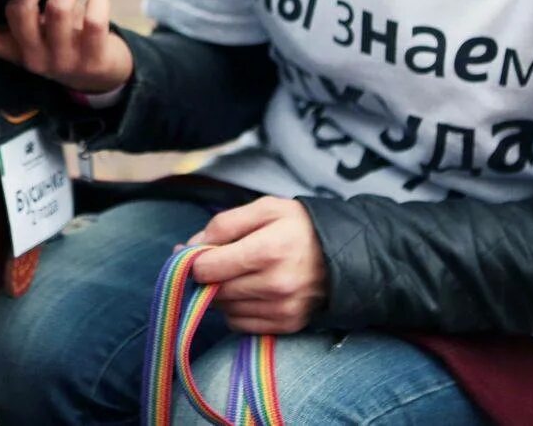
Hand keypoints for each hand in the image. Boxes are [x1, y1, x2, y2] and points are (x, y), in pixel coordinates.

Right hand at [0, 0, 134, 93]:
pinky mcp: (93, 61)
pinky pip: (93, 21)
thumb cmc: (62, 37)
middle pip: (17, 10)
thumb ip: (23, 6)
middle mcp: (31, 57)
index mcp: (9, 47)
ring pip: (57, 8)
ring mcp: (61, 61)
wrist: (102, 76)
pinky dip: (98, 1)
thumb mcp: (35, 29)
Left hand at [186, 196, 327, 334]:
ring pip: (225, 310)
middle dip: (208, 277)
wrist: (344, 253)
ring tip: (239, 274)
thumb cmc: (299, 226)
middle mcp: (275, 285)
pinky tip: (250, 291)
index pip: (207, 268)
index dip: (195, 261)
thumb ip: (223, 224)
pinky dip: (237, 310)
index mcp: (267, 250)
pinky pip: (240, 325)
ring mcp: (282, 309)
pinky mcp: (287, 325)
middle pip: (214, 291)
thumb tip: (188, 248)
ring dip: (222, 294)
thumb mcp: (265, 208)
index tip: (198, 253)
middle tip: (218, 262)